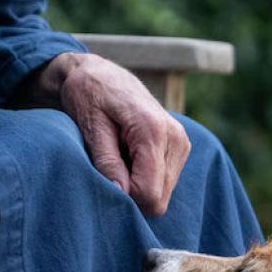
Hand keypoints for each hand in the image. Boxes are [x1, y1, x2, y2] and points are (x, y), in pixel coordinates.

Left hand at [47, 53, 190, 216]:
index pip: (149, 192)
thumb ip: (107, 161)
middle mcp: (175, 137)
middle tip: (109, 171)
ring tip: (119, 159)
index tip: (104, 181)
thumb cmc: (90, 95)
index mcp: (153, 130)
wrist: (102, 73)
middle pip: (160, 198)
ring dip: (139, 186)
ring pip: (164, 194)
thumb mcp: (91, 126)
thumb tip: (121, 194)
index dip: (124, 198)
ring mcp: (181, 142)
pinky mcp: (180, 146)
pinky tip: (130, 157)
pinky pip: (165, 182)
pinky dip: (146, 178)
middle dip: (132, 195)